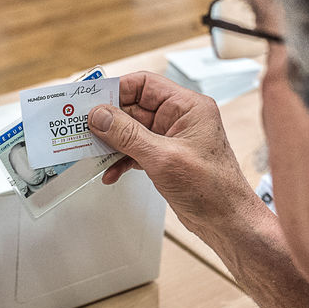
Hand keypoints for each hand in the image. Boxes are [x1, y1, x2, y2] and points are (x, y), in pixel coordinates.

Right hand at [91, 72, 308, 307]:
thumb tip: (98, 115)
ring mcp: (174, 138)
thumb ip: (127, 134)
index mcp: (188, 106)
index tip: (89, 101)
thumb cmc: (210, 189)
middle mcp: (181, 117)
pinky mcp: (168, 158)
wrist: (228, 223)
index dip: (115, 91)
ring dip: (111, 142)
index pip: (144, 84)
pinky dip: (122, 160)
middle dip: (107, 119)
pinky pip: (137, 150)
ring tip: (90, 151)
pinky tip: (110, 173)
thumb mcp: (163, 158)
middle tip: (80, 128)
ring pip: (132, 130)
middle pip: (134, 107)